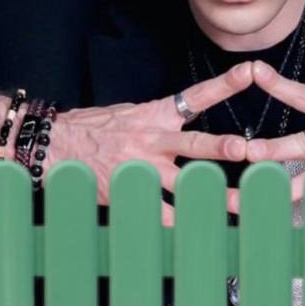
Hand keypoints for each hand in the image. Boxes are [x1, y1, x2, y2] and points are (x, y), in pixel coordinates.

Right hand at [45, 62, 254, 225]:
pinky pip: (161, 212)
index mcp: (156, 116)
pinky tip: (203, 233)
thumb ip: (160, 117)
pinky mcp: (132, 193)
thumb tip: (187, 113)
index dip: (223, 83)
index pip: (195, 96)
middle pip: (194, 144)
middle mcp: (153, 141)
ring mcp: (144, 170)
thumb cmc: (94, 129)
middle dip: (222, 147)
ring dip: (214, 195)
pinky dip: (182, 223)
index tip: (249, 72)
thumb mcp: (129, 113)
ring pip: (184, 184)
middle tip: (249, 150)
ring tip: (243, 205)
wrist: (55, 146)